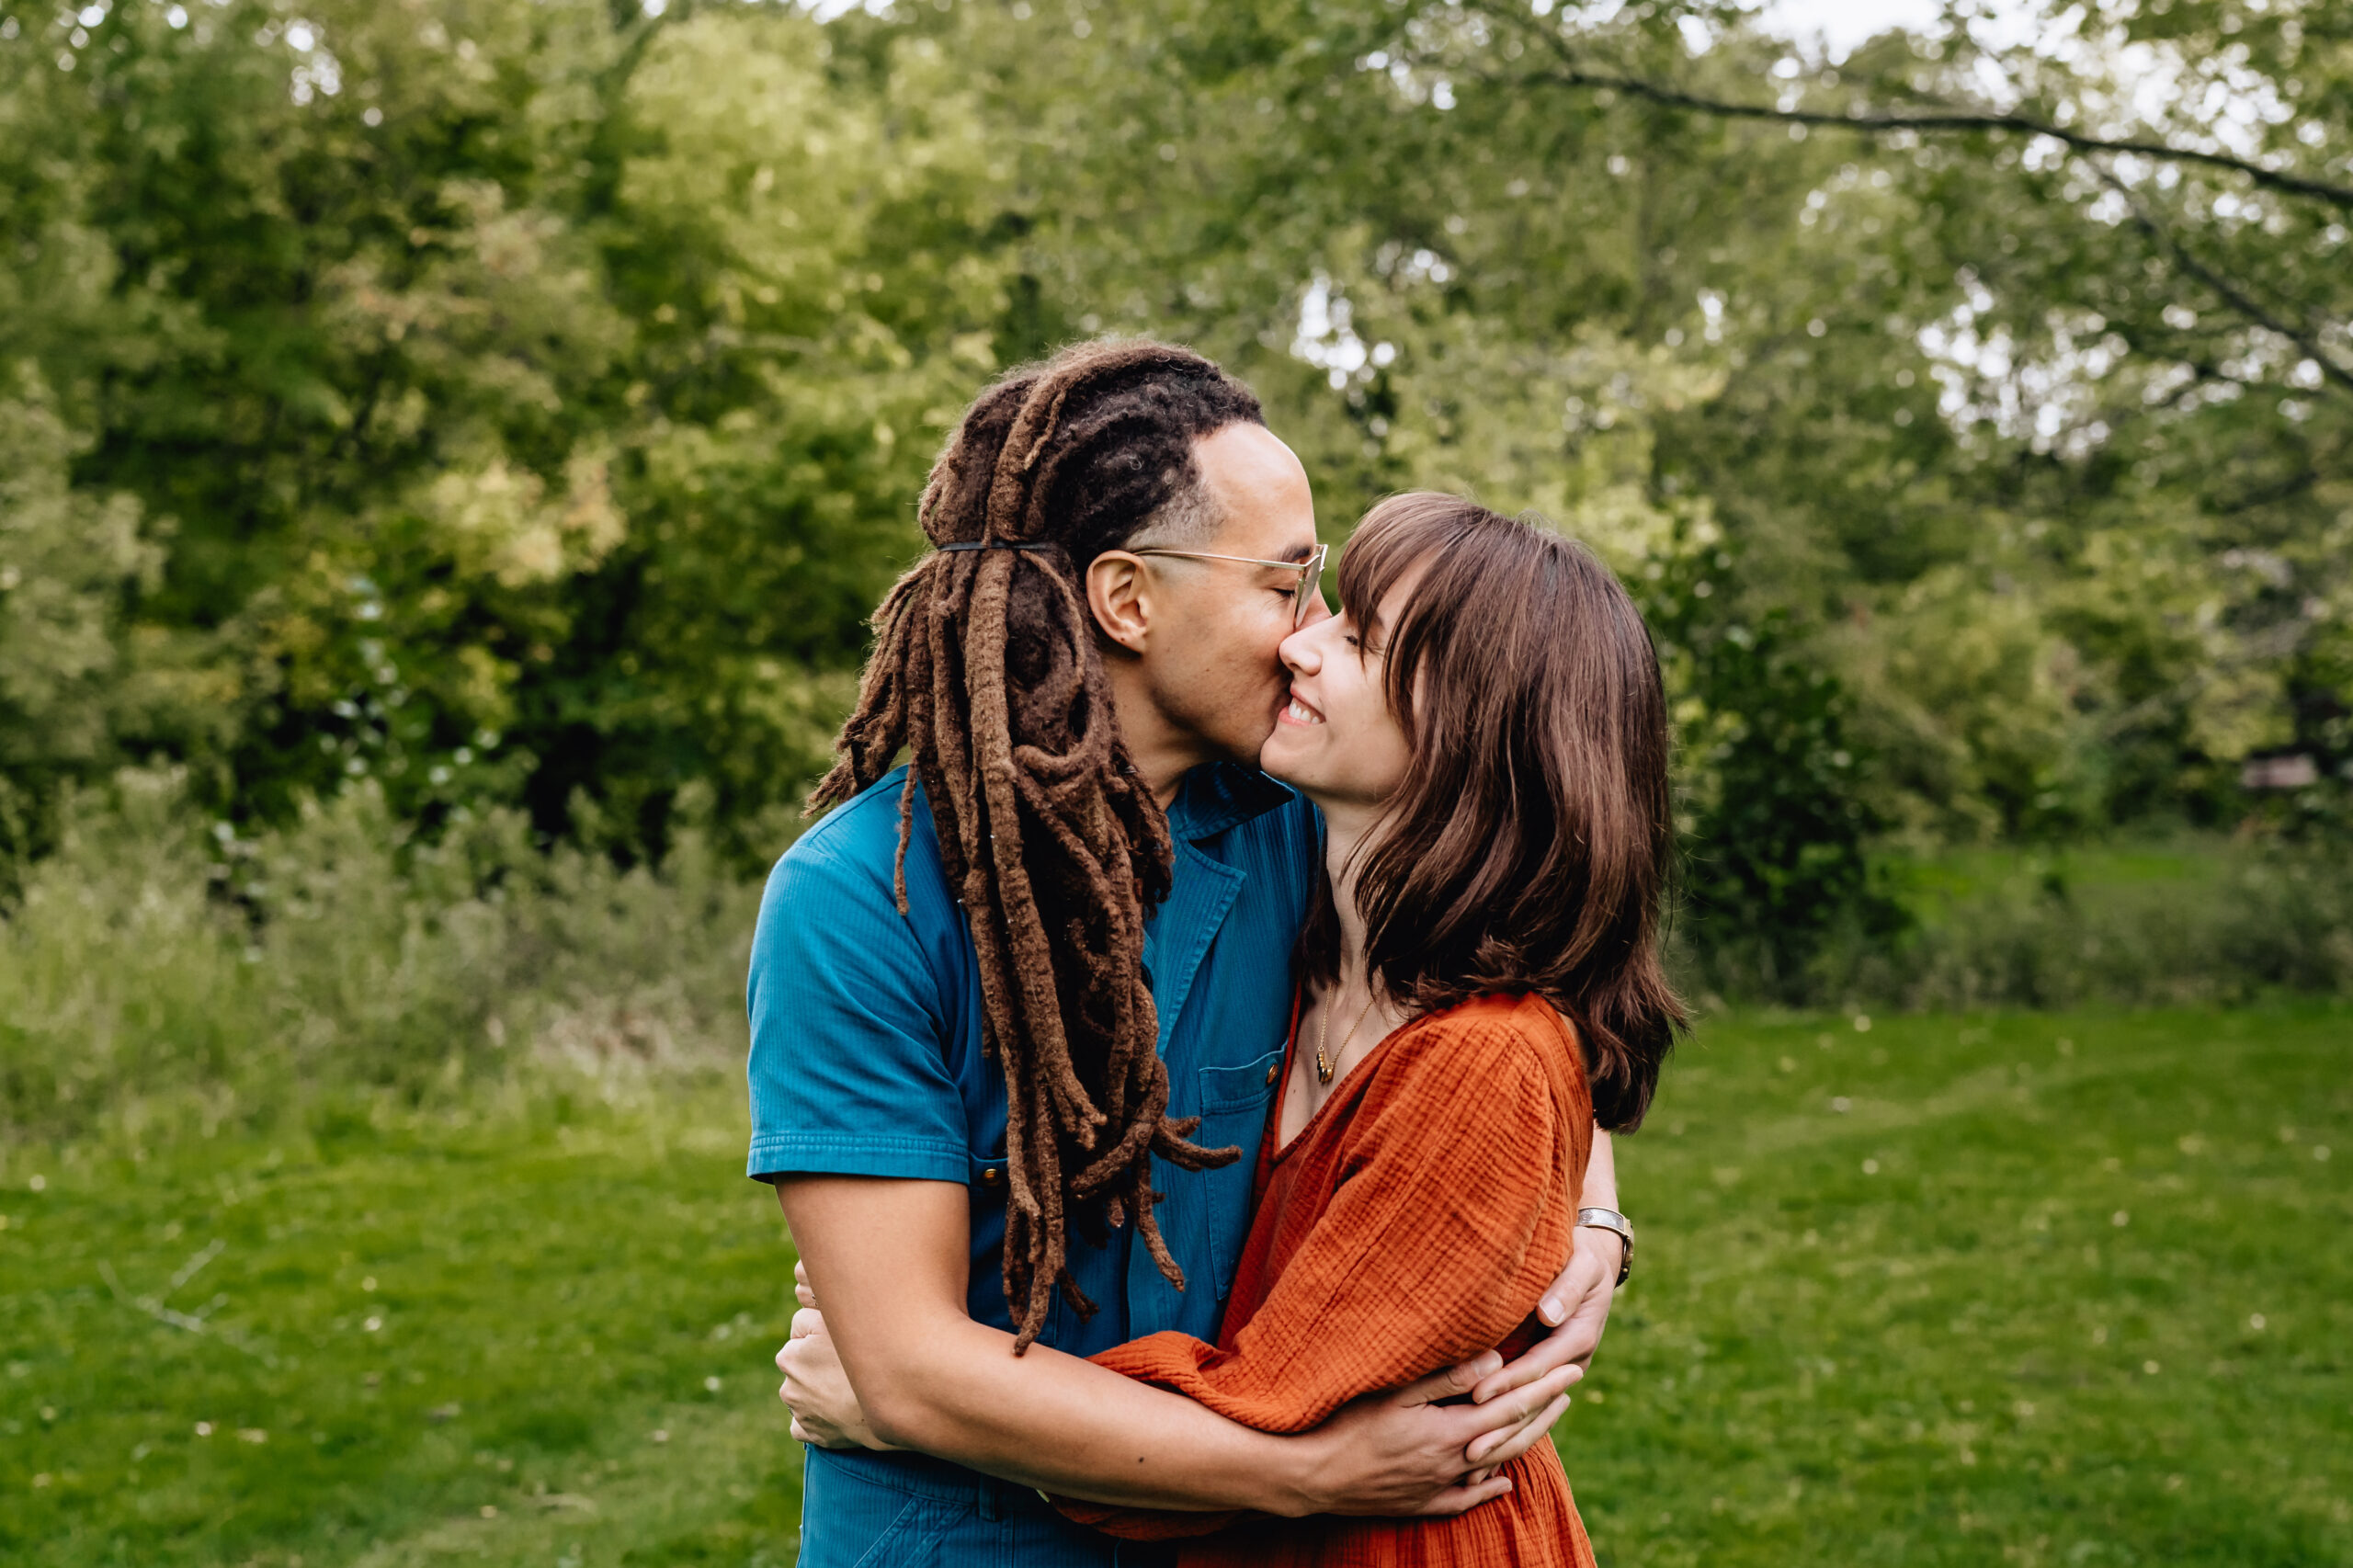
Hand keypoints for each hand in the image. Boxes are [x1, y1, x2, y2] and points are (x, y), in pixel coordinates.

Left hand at [775, 1280, 897, 1451]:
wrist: (888, 1402)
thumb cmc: (865, 1357)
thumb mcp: (836, 1319)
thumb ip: (811, 1311)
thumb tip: (802, 1319)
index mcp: (788, 1357)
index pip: (802, 1336)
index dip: (824, 1336)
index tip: (845, 1344)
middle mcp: (787, 1387)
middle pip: (805, 1366)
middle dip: (819, 1364)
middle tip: (849, 1366)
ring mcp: (799, 1414)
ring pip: (806, 1394)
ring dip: (820, 1390)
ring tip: (850, 1388)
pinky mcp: (810, 1434)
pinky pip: (806, 1424)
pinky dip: (818, 1418)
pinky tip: (837, 1410)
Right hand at [1303, 1353, 1580, 1517]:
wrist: (1313, 1477)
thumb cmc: (1348, 1425)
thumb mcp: (1395, 1393)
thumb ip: (1446, 1377)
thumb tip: (1495, 1361)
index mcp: (1450, 1433)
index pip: (1511, 1407)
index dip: (1545, 1387)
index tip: (1573, 1368)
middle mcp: (1453, 1464)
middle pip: (1513, 1438)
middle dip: (1545, 1411)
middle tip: (1571, 1388)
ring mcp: (1438, 1488)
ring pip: (1495, 1466)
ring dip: (1523, 1443)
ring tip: (1544, 1422)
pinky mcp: (1420, 1504)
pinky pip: (1466, 1499)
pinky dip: (1489, 1490)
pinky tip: (1503, 1483)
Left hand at [1461, 1224, 1622, 1452]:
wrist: (1592, 1259)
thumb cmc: (1582, 1255)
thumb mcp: (1582, 1265)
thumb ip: (1566, 1288)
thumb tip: (1548, 1314)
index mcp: (1578, 1338)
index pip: (1536, 1366)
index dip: (1508, 1382)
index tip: (1478, 1396)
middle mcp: (1570, 1363)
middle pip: (1532, 1402)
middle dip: (1501, 1428)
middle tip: (1470, 1452)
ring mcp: (1559, 1372)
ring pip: (1529, 1414)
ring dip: (1502, 1440)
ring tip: (1472, 1465)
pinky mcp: (1546, 1373)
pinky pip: (1526, 1407)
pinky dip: (1505, 1430)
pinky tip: (1483, 1453)